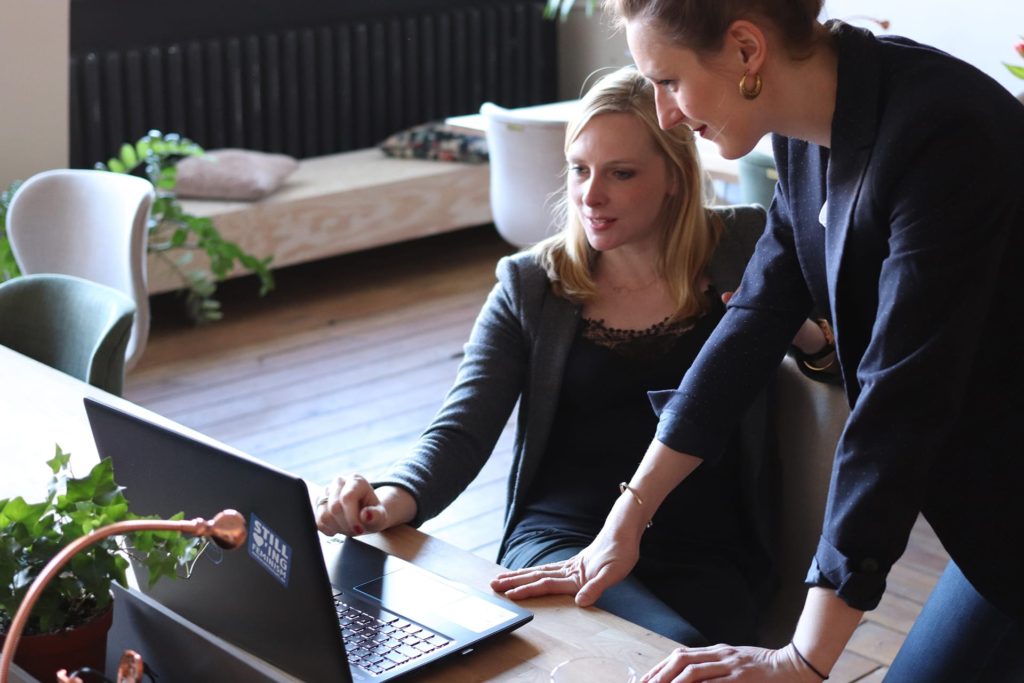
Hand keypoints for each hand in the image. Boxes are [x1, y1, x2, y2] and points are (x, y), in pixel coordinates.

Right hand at [314, 474, 397, 536]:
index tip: (359, 530)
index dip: (352, 517)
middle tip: (356, 529)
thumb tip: (366, 515)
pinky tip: (339, 527)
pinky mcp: (318, 503)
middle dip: (346, 524)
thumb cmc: (373, 514)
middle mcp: (339, 482)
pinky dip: (329, 529)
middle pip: (334, 508)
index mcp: (356, 480)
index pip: (348, 498)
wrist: (365, 514)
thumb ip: (376, 516)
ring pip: (324, 515)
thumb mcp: (381, 517)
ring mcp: (326, 491)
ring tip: (349, 527)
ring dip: (337, 528)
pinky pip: (317, 522)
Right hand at [489, 530, 638, 606]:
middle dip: (514, 581)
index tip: (510, 595)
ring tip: (503, 578)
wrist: (624, 533)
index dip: (528, 590)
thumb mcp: (612, 574)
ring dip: (520, 576)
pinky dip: (535, 572)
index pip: (546, 584)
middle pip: (536, 576)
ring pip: (539, 571)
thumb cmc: (620, 553)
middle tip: (494, 585)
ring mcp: (570, 566)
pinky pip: (549, 569)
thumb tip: (581, 602)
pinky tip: (531, 573)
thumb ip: (596, 588)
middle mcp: (568, 570)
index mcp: (575, 575)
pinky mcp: (575, 564)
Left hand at [641, 644, 818, 682]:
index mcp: (718, 651)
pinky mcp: (741, 679)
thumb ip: (717, 667)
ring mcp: (731, 667)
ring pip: (693, 671)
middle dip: (661, 674)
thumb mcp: (737, 662)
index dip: (661, 667)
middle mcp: (721, 655)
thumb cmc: (765, 668)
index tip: (647, 679)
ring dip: (673, 682)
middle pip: (682, 660)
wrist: (794, 666)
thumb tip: (692, 675)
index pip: (681, 655)